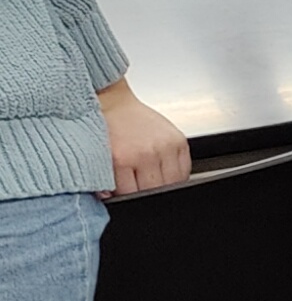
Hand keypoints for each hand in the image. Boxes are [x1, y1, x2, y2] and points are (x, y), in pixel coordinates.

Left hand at [99, 79, 189, 194]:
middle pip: (154, 191)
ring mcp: (165, 147)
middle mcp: (146, 153)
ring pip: (173, 184)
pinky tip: (164, 169)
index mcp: (122, 159)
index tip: (124, 191)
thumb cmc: (104, 126)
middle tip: (137, 183)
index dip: (127, 196)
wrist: (114, 102)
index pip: (132, 195)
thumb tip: (110, 198)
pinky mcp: (179, 141)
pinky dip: (177, 174)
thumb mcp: (97, 155)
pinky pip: (185, 170)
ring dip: (163, 184)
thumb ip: (103, 180)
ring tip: (151, 176)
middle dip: (145, 191)